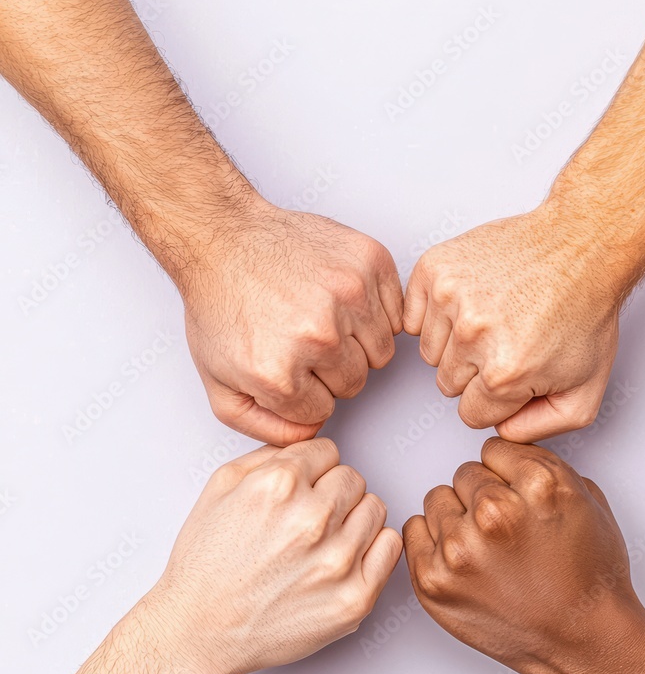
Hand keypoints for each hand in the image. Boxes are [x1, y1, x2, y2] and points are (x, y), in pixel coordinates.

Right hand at [142, 438, 401, 673]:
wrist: (200, 632)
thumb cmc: (206, 567)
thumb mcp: (219, 487)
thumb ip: (267, 456)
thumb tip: (305, 448)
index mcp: (279, 485)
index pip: (328, 452)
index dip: (312, 471)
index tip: (302, 490)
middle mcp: (312, 519)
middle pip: (353, 479)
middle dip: (332, 493)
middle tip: (308, 519)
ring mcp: (337, 560)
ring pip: (375, 508)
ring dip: (353, 519)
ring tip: (324, 540)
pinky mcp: (355, 596)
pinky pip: (391, 545)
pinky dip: (374, 547)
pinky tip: (346, 556)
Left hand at [182, 195, 403, 443]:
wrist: (223, 237)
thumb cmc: (220, 305)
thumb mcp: (220, 384)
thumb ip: (263, 426)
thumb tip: (310, 436)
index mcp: (280, 373)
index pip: (323, 411)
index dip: (303, 393)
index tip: (285, 365)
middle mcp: (318, 337)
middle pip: (355, 382)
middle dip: (330, 368)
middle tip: (301, 338)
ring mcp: (348, 295)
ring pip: (381, 350)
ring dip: (356, 341)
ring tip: (322, 317)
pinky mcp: (369, 262)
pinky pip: (395, 312)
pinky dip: (374, 309)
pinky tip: (340, 298)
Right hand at [403, 205, 620, 441]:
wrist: (582, 245)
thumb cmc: (584, 309)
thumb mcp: (584, 392)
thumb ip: (540, 429)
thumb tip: (500, 429)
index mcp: (504, 373)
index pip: (470, 414)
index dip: (495, 399)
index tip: (514, 372)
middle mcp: (472, 336)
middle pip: (448, 383)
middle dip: (476, 370)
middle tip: (509, 340)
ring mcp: (451, 298)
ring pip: (430, 351)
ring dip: (456, 341)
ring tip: (493, 317)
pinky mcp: (436, 269)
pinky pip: (414, 315)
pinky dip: (435, 312)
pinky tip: (469, 302)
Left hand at [403, 438, 644, 673]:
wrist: (584, 643)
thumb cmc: (590, 579)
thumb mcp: (587, 501)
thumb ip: (543, 466)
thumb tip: (506, 453)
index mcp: (538, 485)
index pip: (492, 450)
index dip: (507, 475)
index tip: (518, 499)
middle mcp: (496, 513)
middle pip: (463, 474)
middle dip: (482, 496)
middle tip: (505, 531)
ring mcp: (460, 549)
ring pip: (437, 500)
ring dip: (456, 518)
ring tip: (486, 549)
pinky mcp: (433, 580)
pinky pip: (414, 530)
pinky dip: (433, 543)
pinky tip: (463, 560)